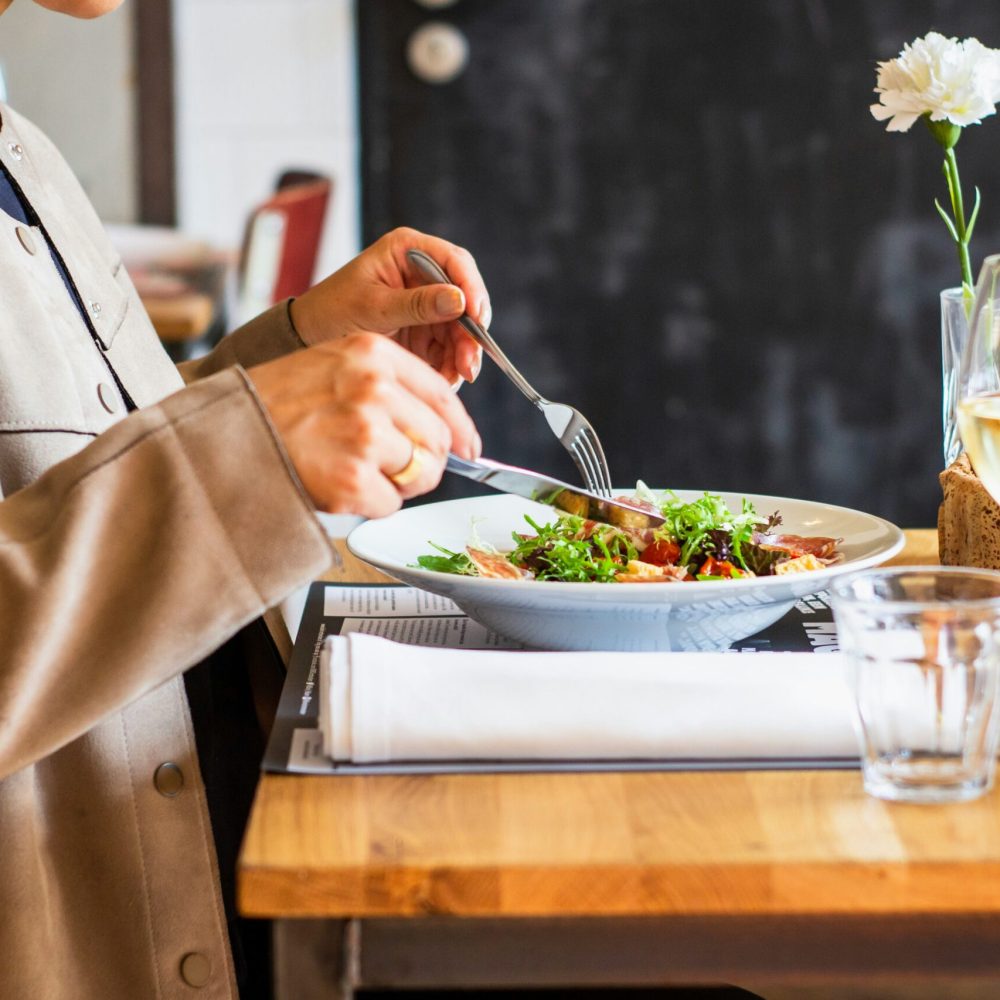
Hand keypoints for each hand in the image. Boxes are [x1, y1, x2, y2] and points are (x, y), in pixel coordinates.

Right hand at [248, 333, 480, 517]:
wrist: (221, 435)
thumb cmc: (273, 403)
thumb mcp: (330, 365)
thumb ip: (384, 383)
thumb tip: (441, 426)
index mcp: (372, 354)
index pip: (442, 395)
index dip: (461, 429)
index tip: (470, 448)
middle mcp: (374, 389)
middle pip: (438, 440)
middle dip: (425, 462)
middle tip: (396, 469)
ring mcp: (365, 434)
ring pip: (420, 474)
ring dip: (396, 484)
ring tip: (354, 472)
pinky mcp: (353, 479)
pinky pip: (391, 504)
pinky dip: (370, 504)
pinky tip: (338, 487)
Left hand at [288, 227, 489, 385]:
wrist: (309, 337)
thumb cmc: (332, 310)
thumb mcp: (373, 307)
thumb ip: (417, 304)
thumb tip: (460, 301)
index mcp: (407, 250)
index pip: (454, 262)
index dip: (472, 287)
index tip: (477, 316)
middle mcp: (422, 273)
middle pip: (464, 298)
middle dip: (469, 332)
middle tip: (469, 363)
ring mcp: (425, 303)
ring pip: (460, 327)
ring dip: (462, 354)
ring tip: (455, 378)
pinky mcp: (424, 329)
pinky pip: (448, 347)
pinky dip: (450, 365)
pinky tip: (445, 379)